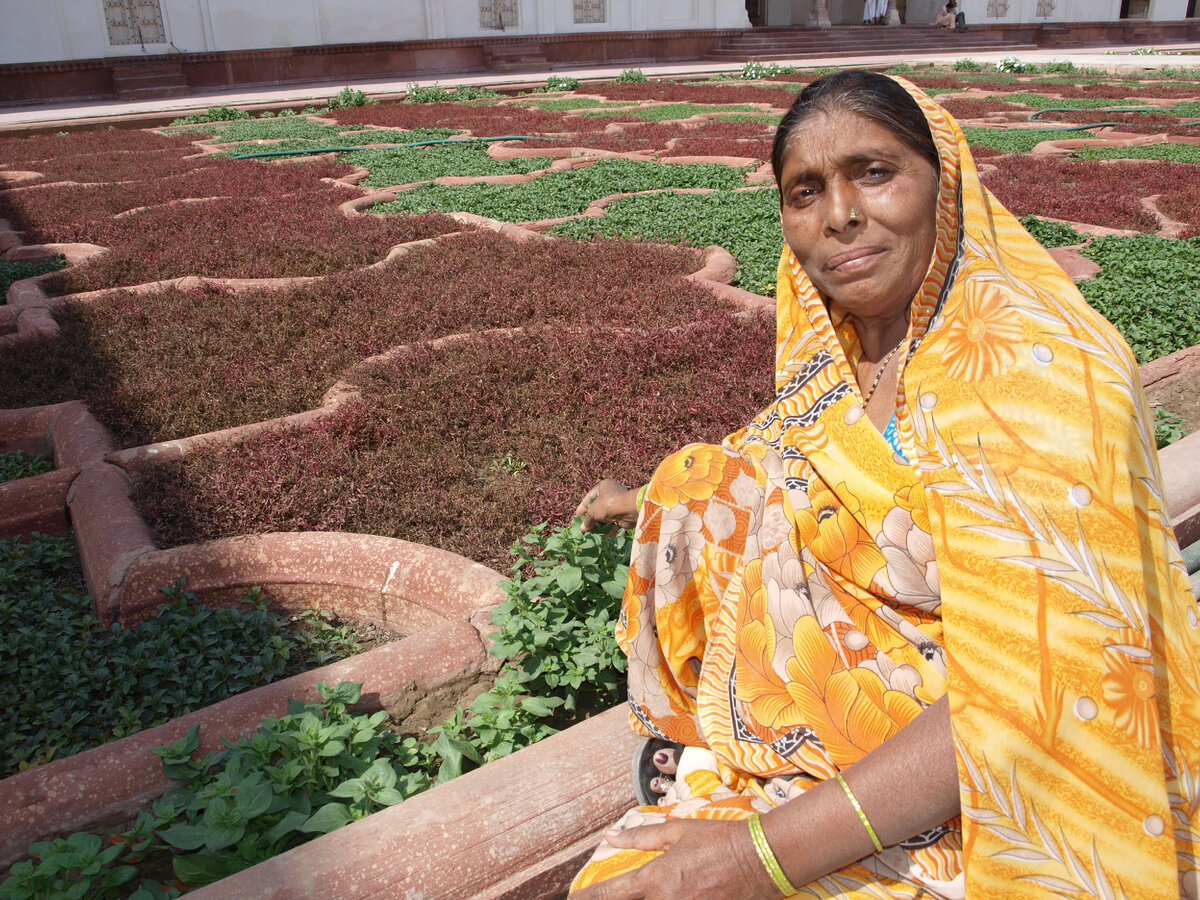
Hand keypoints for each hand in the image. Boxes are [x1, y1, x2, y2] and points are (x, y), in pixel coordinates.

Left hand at [571, 818, 779, 899]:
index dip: (589, 898)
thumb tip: (612, 837)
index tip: (572, 899)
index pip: (612, 893)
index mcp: (657, 878)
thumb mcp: (678, 832)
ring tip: (641, 896)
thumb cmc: (719, 839)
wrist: (762, 857)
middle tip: (599, 899)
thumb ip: (642, 837)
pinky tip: (670, 899)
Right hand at [575, 479, 639, 532]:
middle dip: (592, 517)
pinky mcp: (624, 514)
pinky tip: (603, 536)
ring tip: (591, 532)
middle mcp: (612, 493)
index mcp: (604, 486)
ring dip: (600, 524)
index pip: (590, 496)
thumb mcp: (593, 512)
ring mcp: (619, 504)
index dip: (583, 506)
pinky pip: (614, 522)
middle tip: (584, 525)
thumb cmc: (608, 505)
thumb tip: (583, 528)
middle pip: (599, 506)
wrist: (629, 510)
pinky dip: (609, 529)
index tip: (577, 515)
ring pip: (607, 515)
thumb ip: (587, 520)